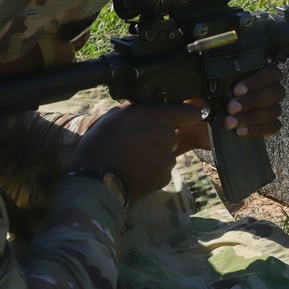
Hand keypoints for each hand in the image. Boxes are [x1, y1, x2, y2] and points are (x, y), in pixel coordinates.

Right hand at [67, 103, 202, 203]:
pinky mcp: (164, 178)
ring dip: (155, 154)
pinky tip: (135, 170)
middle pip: (173, 135)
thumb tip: (143, 109)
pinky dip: (152, 170)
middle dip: (159, 136)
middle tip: (138, 141)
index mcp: (160, 119)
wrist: (97, 179)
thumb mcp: (115, 115)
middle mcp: (169, 138)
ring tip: (133, 158)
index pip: (191, 113)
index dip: (186, 114)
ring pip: (166, 153)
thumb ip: (137, 110)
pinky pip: (162, 170)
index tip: (178, 117)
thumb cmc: (102, 142)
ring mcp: (168, 161)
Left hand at [174, 64, 285, 151]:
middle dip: (253, 100)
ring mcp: (269, 108)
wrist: (197, 124)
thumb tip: (212, 70)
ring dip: (252, 117)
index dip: (257, 81)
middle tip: (231, 107)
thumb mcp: (204, 87)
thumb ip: (212, 79)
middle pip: (276, 92)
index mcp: (256, 72)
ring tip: (230, 122)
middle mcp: (267, 89)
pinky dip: (257, 129)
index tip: (236, 90)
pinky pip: (273, 127)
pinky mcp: (267, 125)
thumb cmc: (203, 100)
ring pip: (274, 111)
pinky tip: (240, 131)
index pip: (270, 72)